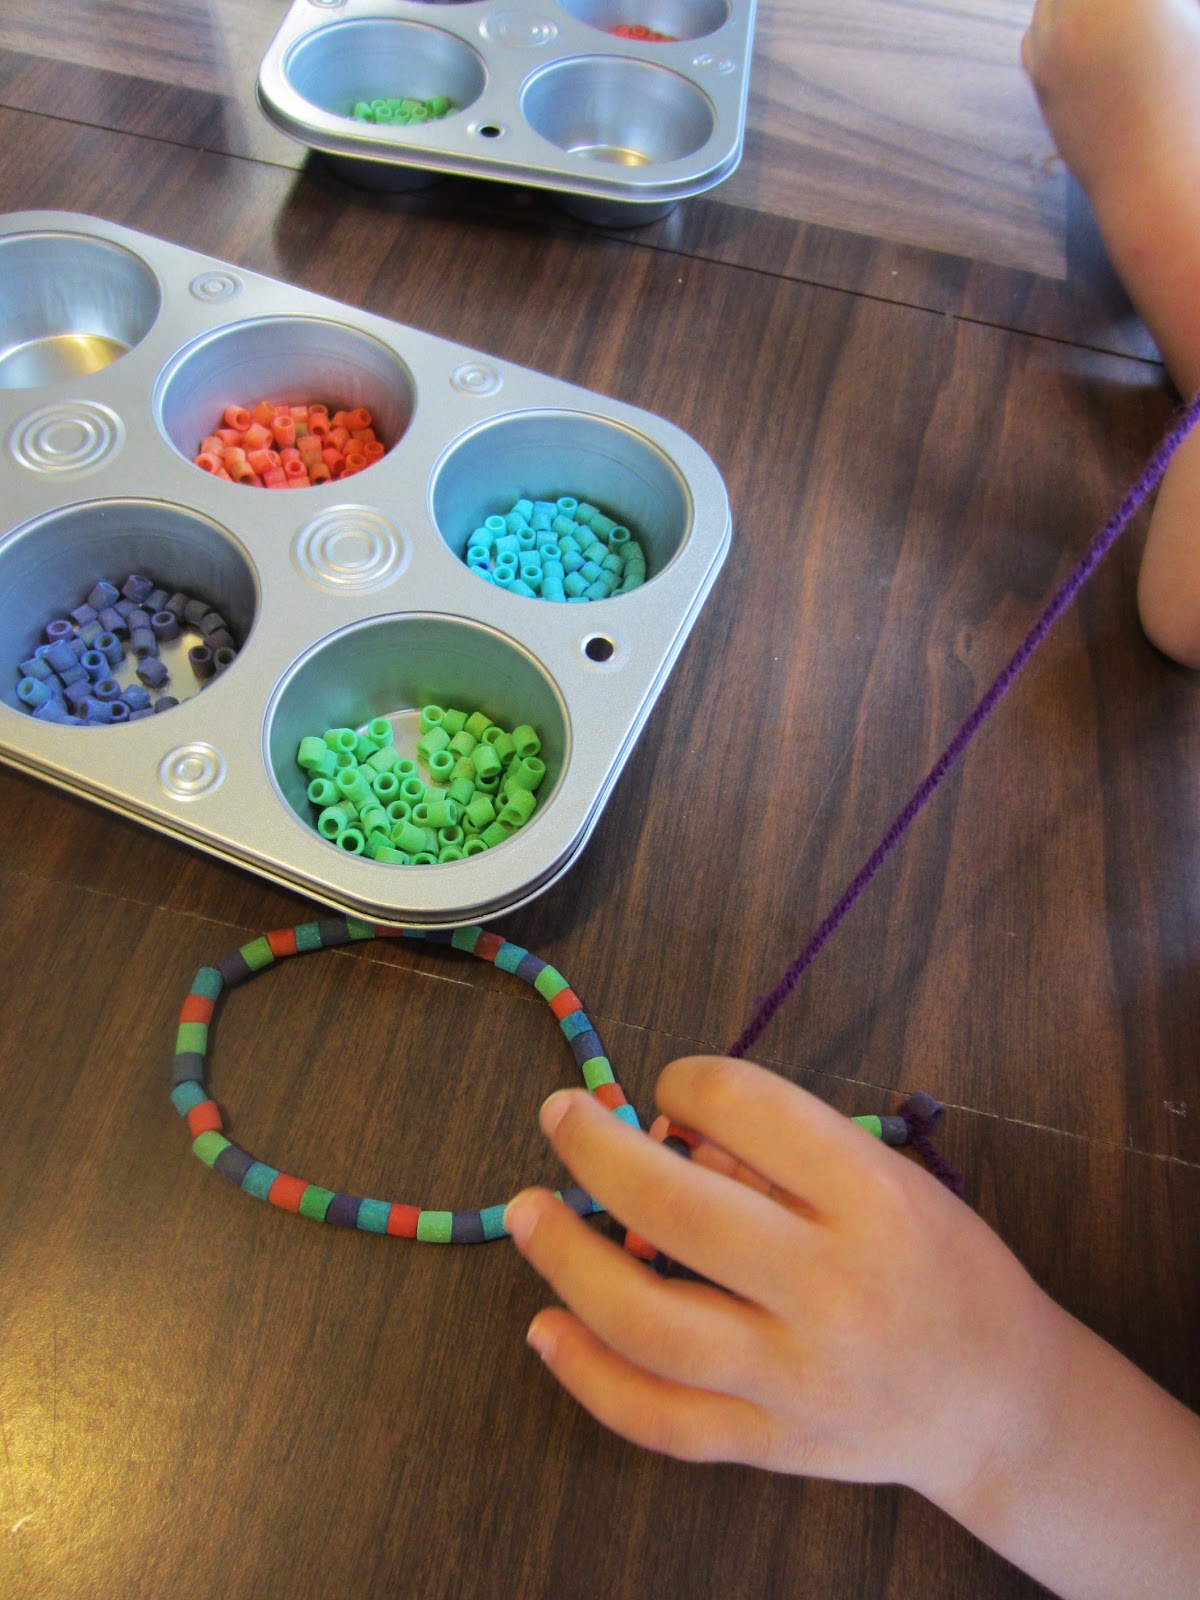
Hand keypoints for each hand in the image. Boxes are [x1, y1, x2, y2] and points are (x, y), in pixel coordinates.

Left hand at [504, 1056, 1055, 1509]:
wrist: (1000, 1401)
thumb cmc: (941, 1263)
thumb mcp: (886, 1179)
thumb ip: (779, 1155)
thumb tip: (662, 1134)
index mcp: (872, 1199)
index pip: (749, 1110)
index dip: (686, 1081)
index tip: (669, 1087)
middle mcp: (833, 1289)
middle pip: (681, 1211)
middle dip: (598, 1152)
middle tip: (558, 1115)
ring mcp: (796, 1379)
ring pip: (651, 1324)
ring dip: (569, 1260)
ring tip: (525, 1213)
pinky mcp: (769, 1445)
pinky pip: (660, 1419)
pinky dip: (589, 1376)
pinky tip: (546, 1328)